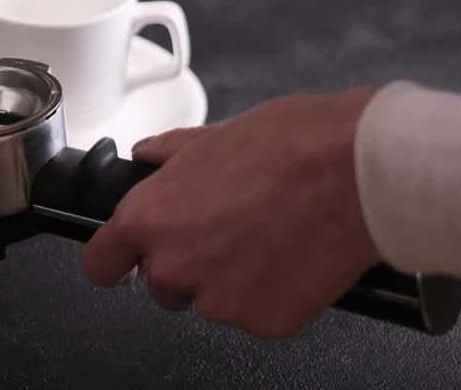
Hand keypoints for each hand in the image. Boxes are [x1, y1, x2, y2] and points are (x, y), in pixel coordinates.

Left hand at [82, 88, 381, 338]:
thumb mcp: (211, 137)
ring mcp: (220, 302)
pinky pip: (258, 315)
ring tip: (268, 237)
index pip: (100, 264)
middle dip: (187, 264)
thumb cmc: (291, 146)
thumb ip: (168, 155)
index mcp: (148, 219)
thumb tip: (148, 156)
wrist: (360, 172)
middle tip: (226, 232)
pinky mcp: (266, 323)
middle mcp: (175, 267)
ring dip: (230, 280)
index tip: (123, 260)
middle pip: (161, 285)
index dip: (114, 260)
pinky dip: (273, 296)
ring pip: (211, 302)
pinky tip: (292, 258)